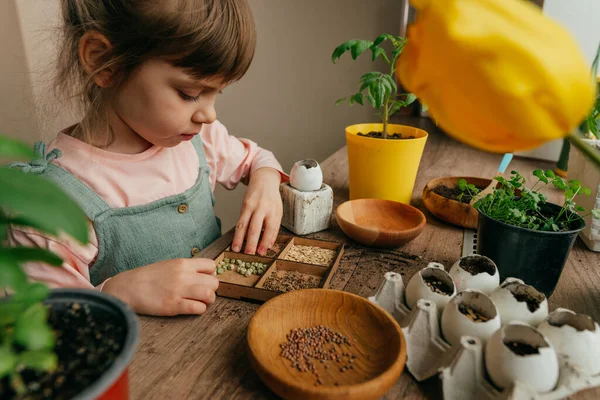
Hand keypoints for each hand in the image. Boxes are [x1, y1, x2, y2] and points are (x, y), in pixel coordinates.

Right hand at [102, 258, 217, 315]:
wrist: (127, 287)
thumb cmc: (149, 277)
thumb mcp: (168, 265)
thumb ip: (186, 268)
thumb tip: (203, 274)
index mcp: (183, 263)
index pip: (211, 265)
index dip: (210, 274)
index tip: (204, 280)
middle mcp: (183, 276)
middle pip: (214, 282)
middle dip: (211, 290)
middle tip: (202, 294)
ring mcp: (179, 291)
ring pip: (210, 295)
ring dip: (208, 301)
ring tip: (199, 302)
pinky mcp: (173, 306)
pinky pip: (198, 308)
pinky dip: (199, 310)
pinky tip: (192, 308)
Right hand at [232, 167, 282, 254]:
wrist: (264, 180)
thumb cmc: (272, 199)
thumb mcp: (278, 212)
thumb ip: (274, 227)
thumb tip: (269, 245)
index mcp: (274, 211)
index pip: (270, 229)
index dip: (266, 241)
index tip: (262, 252)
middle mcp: (263, 208)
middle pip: (255, 228)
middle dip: (251, 242)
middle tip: (249, 254)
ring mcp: (252, 206)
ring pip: (244, 225)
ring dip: (239, 239)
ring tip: (236, 249)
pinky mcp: (244, 205)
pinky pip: (240, 220)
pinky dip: (238, 232)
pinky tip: (236, 240)